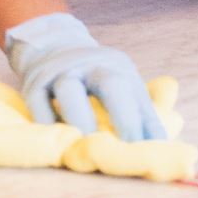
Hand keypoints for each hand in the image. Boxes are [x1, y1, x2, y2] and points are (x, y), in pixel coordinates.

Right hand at [3, 12, 172, 143]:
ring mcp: (59, 72)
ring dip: (82, 122)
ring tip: (90, 150)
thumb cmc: (94, 81)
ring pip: (70, 93)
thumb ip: (146, 111)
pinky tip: (60, 145)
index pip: (138, 95)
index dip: (147, 123)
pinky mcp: (33, 84)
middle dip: (124, 117)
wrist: (48, 47)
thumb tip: (164, 140)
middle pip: (111, 85)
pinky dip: (49, 126)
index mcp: (117, 66)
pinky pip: (39, 105)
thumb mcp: (121, 84)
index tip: (154, 150)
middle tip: (128, 150)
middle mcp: (90, 65)